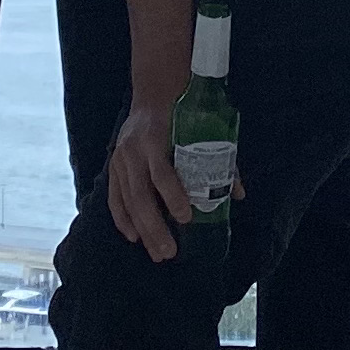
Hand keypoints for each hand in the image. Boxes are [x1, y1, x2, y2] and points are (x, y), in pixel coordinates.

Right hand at [102, 101, 202, 261]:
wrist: (152, 96)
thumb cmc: (181, 115)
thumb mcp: (200, 130)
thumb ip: (218, 160)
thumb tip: (237, 192)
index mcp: (155, 139)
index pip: (161, 172)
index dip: (173, 196)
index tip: (187, 217)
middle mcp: (133, 151)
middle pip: (141, 195)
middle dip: (155, 226)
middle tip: (170, 251)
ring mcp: (120, 160)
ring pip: (127, 201)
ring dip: (143, 230)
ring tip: (158, 253)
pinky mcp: (113, 167)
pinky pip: (114, 198)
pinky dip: (123, 219)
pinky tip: (134, 237)